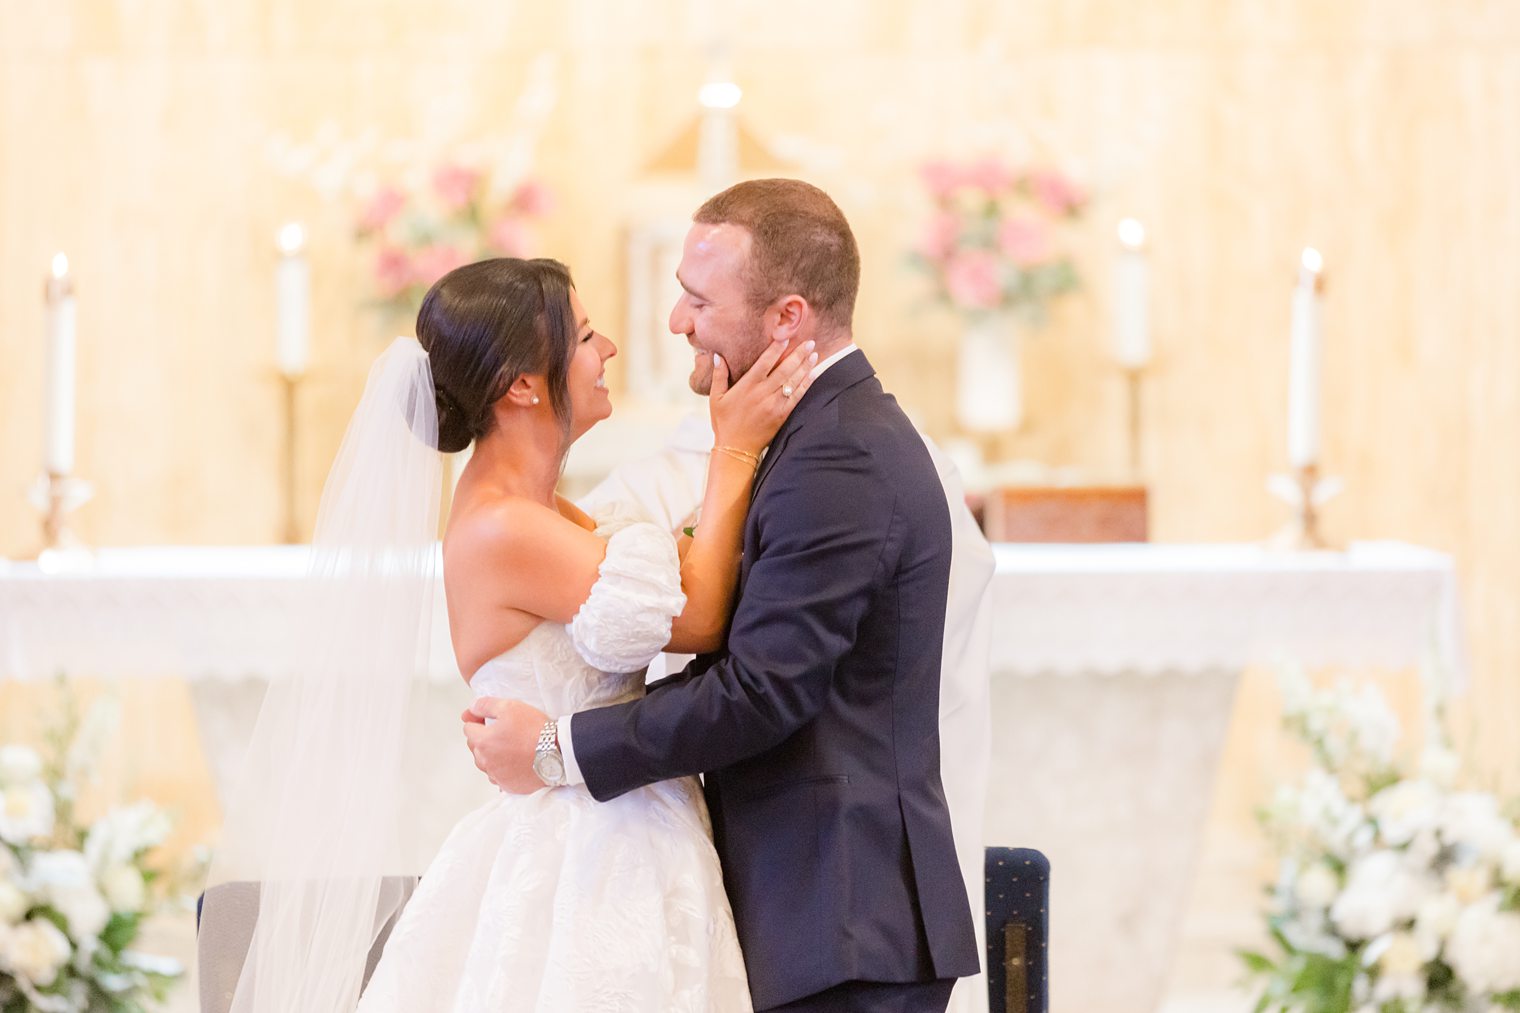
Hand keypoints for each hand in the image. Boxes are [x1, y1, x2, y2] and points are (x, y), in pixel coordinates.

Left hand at [462, 697, 549, 794]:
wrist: (558, 753)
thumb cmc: (535, 729)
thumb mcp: (510, 707)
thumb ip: (486, 705)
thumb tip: (472, 708)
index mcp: (483, 741)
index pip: (468, 729)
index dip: (477, 720)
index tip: (486, 718)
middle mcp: (485, 761)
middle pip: (474, 747)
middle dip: (482, 738)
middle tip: (501, 731)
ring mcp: (497, 775)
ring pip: (485, 763)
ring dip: (491, 754)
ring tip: (508, 746)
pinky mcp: (508, 785)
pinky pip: (497, 776)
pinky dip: (501, 769)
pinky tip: (514, 761)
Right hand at [709, 337, 818, 454]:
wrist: (736, 449)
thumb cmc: (724, 422)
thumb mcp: (715, 398)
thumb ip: (718, 376)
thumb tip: (717, 355)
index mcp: (747, 387)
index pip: (764, 363)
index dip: (776, 349)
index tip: (786, 337)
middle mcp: (762, 394)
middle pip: (784, 370)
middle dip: (798, 355)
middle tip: (810, 342)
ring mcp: (774, 405)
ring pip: (793, 382)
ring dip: (805, 367)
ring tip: (814, 354)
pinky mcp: (782, 416)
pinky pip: (797, 397)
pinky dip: (806, 385)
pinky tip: (813, 374)